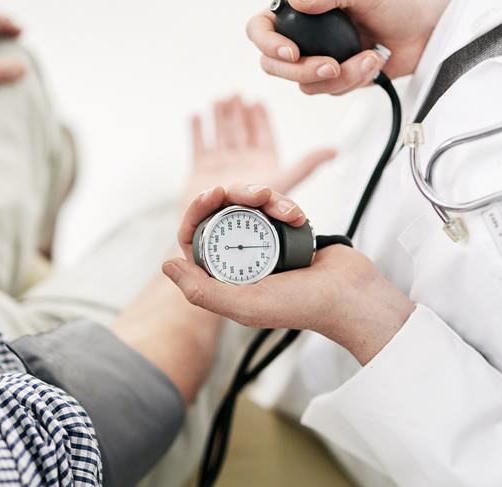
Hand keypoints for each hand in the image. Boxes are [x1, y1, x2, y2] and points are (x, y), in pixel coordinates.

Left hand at [163, 185, 414, 364]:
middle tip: (255, 192)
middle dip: (236, 195)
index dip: (197, 211)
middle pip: (221, 213)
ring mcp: (262, 243)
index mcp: (223, 277)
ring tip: (286, 210)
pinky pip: (274, 205)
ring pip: (248, 205)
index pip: (195, 237)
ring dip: (265, 199)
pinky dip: (285, 205)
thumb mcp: (244, 305)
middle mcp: (238, 259)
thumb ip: (201, 291)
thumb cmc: (300, 305)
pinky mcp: (284, 230)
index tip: (212, 194)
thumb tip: (166, 266)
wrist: (349, 295)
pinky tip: (298, 216)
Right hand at [185, 96, 335, 203]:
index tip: (257, 102)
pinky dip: (198, 131)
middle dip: (238, 113)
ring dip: (220, 117)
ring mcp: (220, 166)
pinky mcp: (200, 172)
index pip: (263, 136)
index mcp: (263, 165)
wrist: (218, 230)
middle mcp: (241, 164)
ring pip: (221, 135)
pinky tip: (196, 116)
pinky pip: (199, 147)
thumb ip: (306, 166)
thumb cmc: (252, 213)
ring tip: (220, 100)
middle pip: (240, 132)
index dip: (260, 119)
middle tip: (236, 95)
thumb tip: (334, 150)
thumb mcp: (283, 183)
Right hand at [247, 0, 448, 94]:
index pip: (260, 28)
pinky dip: (353, 80)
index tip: (291, 52)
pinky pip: (329, 91)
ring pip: (304, 83)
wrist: (426, 30)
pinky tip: (371, 63)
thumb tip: (297, 2)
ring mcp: (317, 58)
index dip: (268, 44)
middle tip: (328, 66)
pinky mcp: (334, 78)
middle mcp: (304, 35)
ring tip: (367, 58)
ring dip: (339, 76)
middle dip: (303, 70)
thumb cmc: (399, 4)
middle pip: (274, 65)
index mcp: (300, 10)